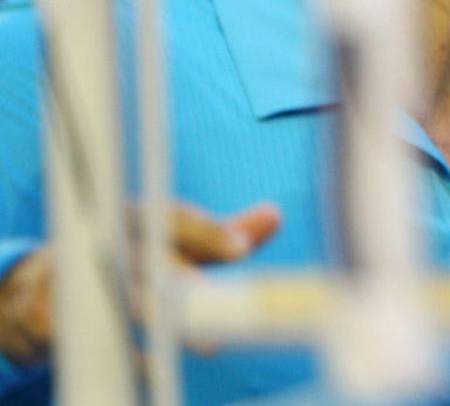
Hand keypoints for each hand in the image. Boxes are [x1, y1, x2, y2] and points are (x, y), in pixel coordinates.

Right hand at [0, 202, 280, 366]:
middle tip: (221, 298)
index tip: (242, 249)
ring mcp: (78, 279)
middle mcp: (109, 243)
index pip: (174, 219)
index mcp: (139, 217)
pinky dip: (131, 356)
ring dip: (165, 321)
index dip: (209, 233)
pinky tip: (161, 370)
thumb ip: (220, 235)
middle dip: (185, 280)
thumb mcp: (172, 245)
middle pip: (150, 261)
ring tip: (209, 345)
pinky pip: (96, 339)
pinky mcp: (54, 317)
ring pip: (126, 300)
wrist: (39, 290)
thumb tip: (274, 215)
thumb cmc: (128, 261)